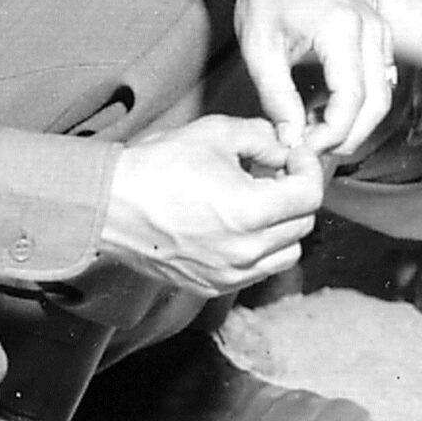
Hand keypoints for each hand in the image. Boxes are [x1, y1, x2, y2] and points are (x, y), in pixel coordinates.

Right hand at [99, 116, 325, 294]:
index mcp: (251, 212)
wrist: (111, 206)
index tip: (294, 156)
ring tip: (259, 201)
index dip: (308, 167)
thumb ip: (263, 137)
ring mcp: (230, 275)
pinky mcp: (213, 287)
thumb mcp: (217, 133)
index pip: (310, 194)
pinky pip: (258, 270)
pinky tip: (238, 225)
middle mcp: (246, 251)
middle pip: (303, 223)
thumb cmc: (157, 168)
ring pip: (287, 252)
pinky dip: (261, 249)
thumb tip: (285, 148)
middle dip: (296, 194)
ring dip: (283, 225)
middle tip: (276, 173)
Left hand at [230, 0, 394, 155]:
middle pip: (376, 103)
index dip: (330, 134)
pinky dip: (359, 105)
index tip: (302, 147)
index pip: (351, 100)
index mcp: (342, 30)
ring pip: (383, 95)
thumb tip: (292, 139)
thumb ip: (277, 97)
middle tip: (310, 149)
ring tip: (313, 131)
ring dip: (354, 123)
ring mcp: (380, 30)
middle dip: (346, 136)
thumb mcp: (259, 49)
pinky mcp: (378, 34)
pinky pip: (380, 80)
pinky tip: (325, 110)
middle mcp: (371, 29)